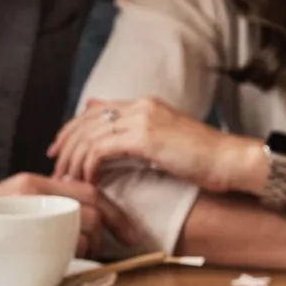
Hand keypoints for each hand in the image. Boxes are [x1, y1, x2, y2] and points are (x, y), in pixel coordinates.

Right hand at [0, 173, 137, 270]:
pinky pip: (55, 236)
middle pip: (91, 202)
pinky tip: (68, 259)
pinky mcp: (9, 220)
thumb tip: (75, 233)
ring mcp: (22, 201)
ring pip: (78, 219)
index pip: (89, 190)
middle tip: (122, 244)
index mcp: (35, 184)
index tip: (130, 230)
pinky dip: (71, 249)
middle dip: (113, 226)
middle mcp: (33, 188)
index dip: (116, 210)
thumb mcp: (8, 212)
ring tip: (92, 255)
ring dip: (93, 241)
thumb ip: (37, 215)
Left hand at [49, 97, 260, 195]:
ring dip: (74, 159)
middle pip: (85, 120)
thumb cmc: (205, 158)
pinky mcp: (144, 138)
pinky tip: (89, 181)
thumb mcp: (166, 139)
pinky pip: (101, 149)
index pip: (95, 110)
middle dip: (65, 144)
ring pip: (89, 135)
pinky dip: (89, 166)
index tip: (60, 150)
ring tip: (70, 180)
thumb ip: (138, 133)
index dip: (72, 129)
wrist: (230, 161)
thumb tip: (117, 139)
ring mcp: (141, 119)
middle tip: (55, 166)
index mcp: (144, 104)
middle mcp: (139, 106)